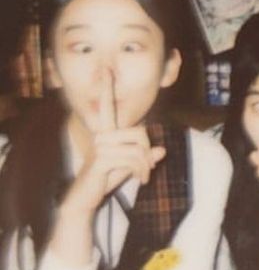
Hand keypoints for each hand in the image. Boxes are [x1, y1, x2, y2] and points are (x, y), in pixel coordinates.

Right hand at [62, 69, 165, 216]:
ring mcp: (100, 146)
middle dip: (148, 152)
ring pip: (139, 148)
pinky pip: (133, 159)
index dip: (106, 89)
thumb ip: (144, 158)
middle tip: (148, 168)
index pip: (107, 107)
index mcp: (106, 133)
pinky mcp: (101, 159)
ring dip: (146, 166)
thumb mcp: (128, 167)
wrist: (85, 198)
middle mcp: (101, 135)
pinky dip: (142, 171)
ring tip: (143, 177)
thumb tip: (162, 150)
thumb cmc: (105, 180)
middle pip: (140, 132)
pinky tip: (140, 180)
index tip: (106, 70)